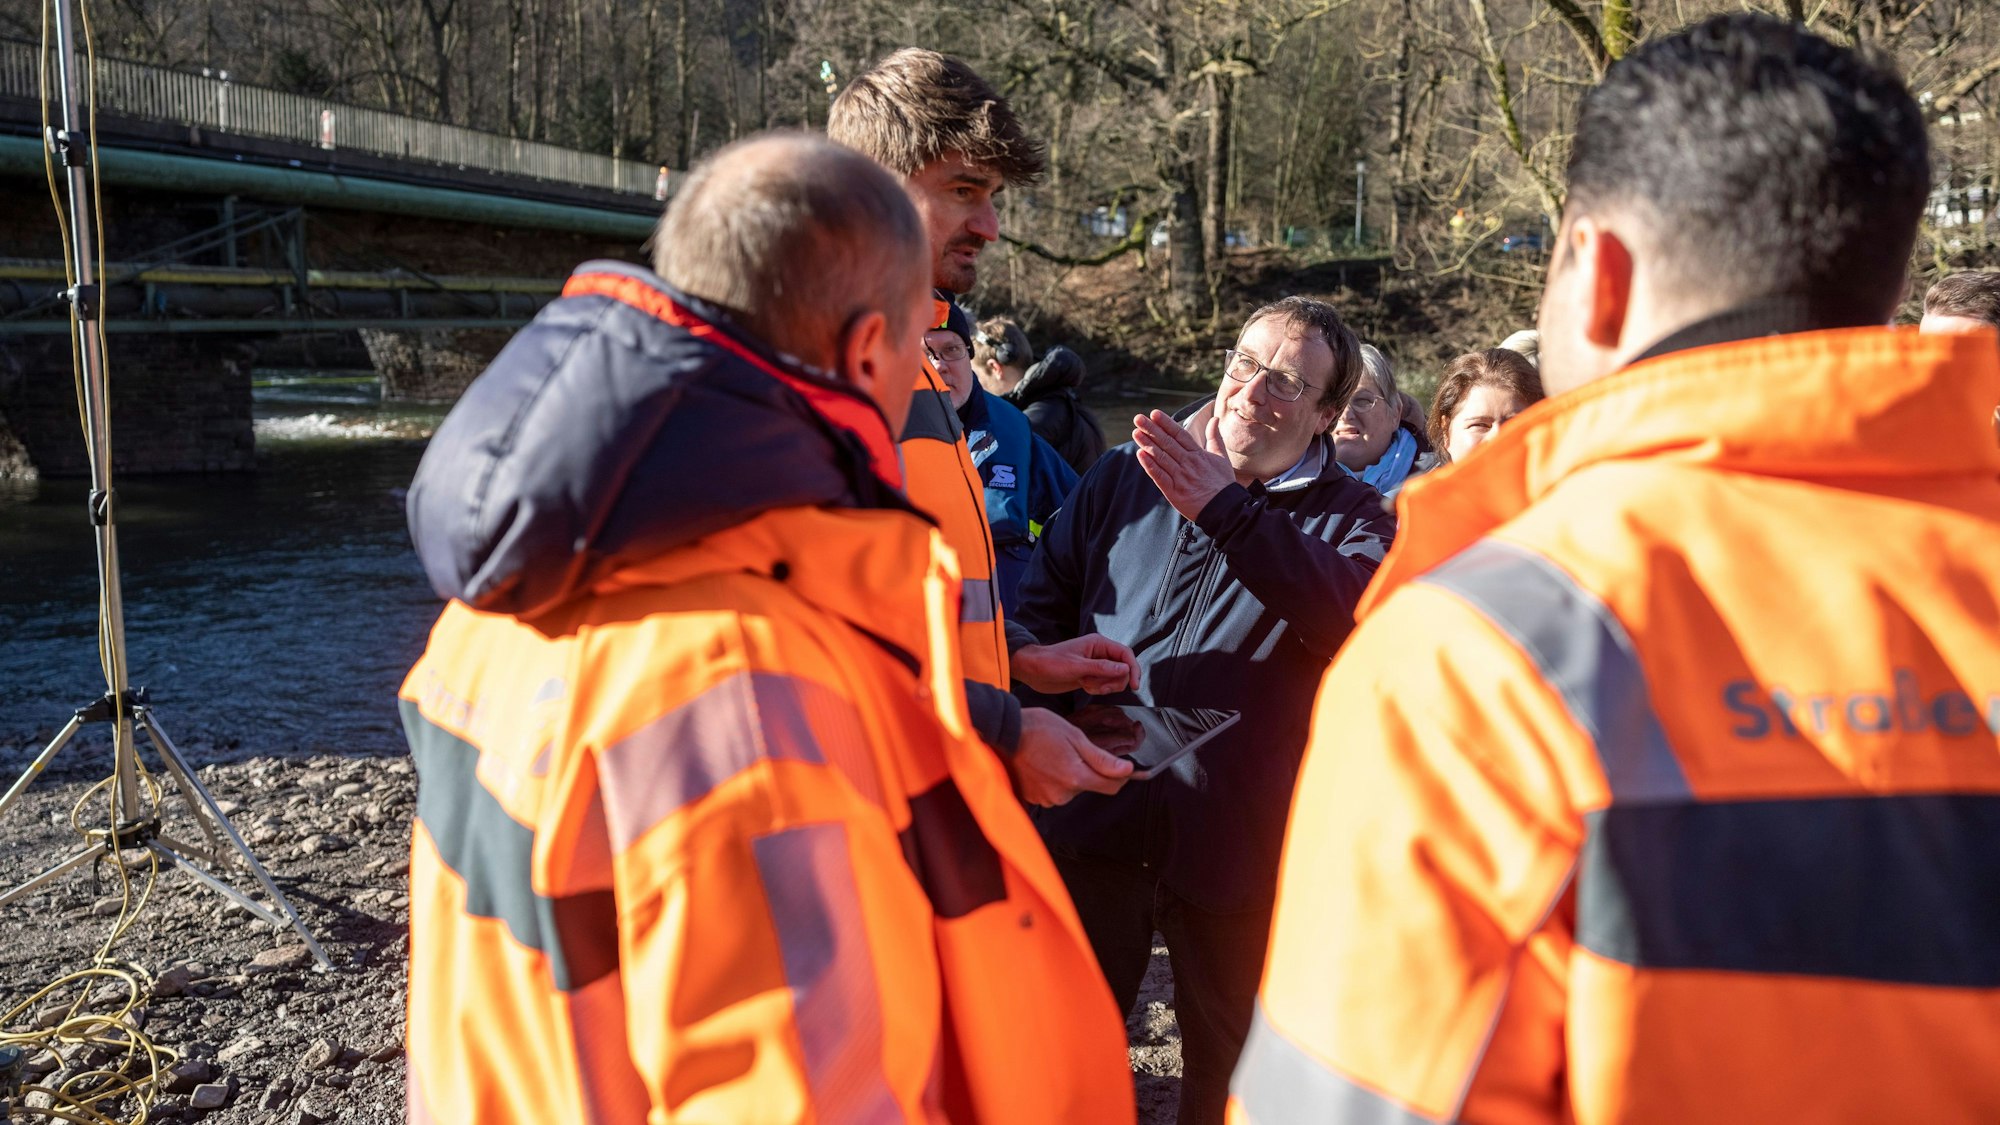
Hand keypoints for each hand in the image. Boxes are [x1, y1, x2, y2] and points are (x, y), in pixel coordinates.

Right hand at [1009, 708, 1134, 806]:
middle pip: (1089, 786)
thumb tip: (1127, 770)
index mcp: (1076, 778)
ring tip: (1053, 756)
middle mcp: (1063, 794)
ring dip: (1068, 775)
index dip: (1120, 776)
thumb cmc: (1037, 729)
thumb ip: (1102, 758)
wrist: (1004, 733)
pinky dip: (1052, 780)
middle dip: (1087, 770)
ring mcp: (1047, 798)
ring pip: (1070, 789)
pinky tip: (1043, 764)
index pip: (1111, 787)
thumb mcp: (1075, 736)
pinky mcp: (1035, 799)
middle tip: (1072, 750)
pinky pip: (1053, 791)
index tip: (1120, 766)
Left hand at [1013, 633, 1140, 695]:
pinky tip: (1084, 687)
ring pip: (1115, 679)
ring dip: (1104, 686)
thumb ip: (1102, 668)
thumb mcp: (1077, 667)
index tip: (1135, 686)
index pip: (1126, 654)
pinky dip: (1098, 690)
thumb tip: (1126, 670)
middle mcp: (1100, 653)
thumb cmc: (1050, 663)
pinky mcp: (1090, 676)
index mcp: (1098, 643)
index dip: (1134, 669)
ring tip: (1087, 685)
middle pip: (1123, 669)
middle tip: (1097, 686)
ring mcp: (1095, 665)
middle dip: (1114, 681)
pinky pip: (1104, 685)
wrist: (1033, 670)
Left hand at [1133, 409, 1235, 521]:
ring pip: (1161, 457)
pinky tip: (1140, 455)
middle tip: (1138, 419)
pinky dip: (1150, 465)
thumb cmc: (1223, 484)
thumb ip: (1215, 437)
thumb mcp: (1222, 457)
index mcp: (1198, 454)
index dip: (1166, 423)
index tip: (1154, 414)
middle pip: (1167, 443)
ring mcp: (1181, 477)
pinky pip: (1160, 476)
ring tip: (1136, 433)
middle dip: (1152, 429)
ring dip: (1147, 444)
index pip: (1180, 434)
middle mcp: (1188, 463)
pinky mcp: (1174, 492)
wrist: (1225, 509)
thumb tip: (1214, 419)